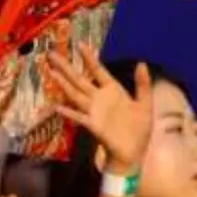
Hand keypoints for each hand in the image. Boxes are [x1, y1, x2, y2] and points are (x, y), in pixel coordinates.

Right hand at [47, 44, 153, 175]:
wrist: (134, 151)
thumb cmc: (139, 129)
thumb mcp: (145, 104)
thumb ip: (142, 85)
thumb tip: (141, 63)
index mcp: (113, 91)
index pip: (98, 70)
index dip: (89, 58)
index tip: (80, 44)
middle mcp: (99, 98)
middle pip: (79, 80)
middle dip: (66, 67)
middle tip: (52, 55)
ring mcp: (93, 111)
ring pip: (75, 94)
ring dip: (63, 84)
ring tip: (51, 73)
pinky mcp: (92, 125)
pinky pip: (78, 117)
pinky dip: (68, 112)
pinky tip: (57, 107)